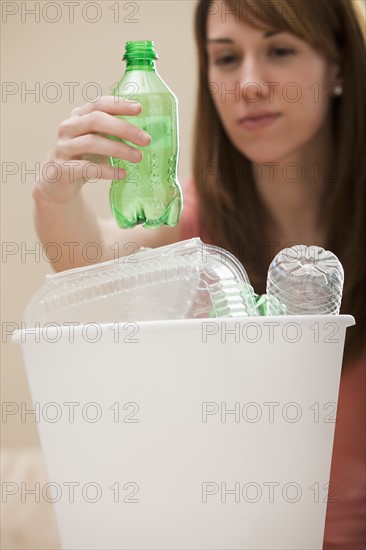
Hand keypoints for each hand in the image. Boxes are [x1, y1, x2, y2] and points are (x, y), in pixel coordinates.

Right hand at [33, 96, 150, 204]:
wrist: (56, 184)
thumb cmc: (82, 159)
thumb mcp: (96, 141)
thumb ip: (112, 133)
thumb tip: (145, 133)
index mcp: (78, 116)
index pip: (99, 104)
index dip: (119, 104)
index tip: (139, 109)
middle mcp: (68, 128)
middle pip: (97, 120)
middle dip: (124, 128)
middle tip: (146, 140)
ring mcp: (63, 147)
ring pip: (92, 142)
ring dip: (119, 149)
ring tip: (138, 157)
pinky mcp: (61, 168)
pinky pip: (87, 167)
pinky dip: (107, 170)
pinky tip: (122, 174)